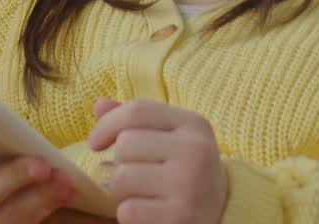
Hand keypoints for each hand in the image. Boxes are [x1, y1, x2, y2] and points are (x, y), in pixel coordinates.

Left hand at [88, 98, 228, 223]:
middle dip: (119, 164)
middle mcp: (195, 150)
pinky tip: (148, 214)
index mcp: (194, 124)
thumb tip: (99, 105)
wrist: (223, 214)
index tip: (95, 143)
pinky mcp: (180, 217)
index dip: (107, 124)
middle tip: (136, 177)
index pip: (137, 110)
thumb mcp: (172, 139)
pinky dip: (129, 215)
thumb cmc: (187, 171)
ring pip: (122, 178)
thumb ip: (137, 121)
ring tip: (141, 195)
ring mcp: (189, 185)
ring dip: (121, 192)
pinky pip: (128, 210)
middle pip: (125, 145)